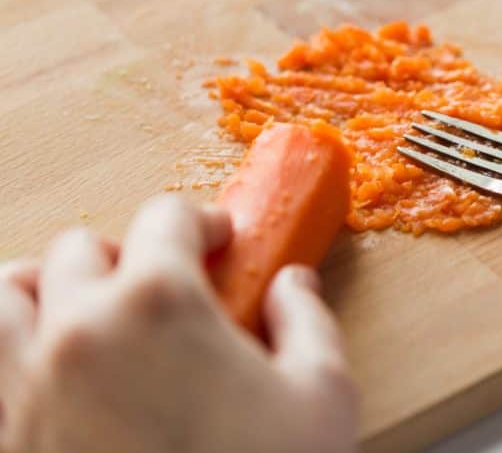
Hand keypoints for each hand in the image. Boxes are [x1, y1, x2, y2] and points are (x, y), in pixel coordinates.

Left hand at [0, 196, 356, 452]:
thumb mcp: (322, 398)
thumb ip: (307, 321)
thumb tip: (291, 285)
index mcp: (157, 302)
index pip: (167, 217)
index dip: (200, 221)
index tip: (216, 239)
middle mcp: (76, 331)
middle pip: (79, 250)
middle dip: (125, 256)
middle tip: (160, 289)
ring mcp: (23, 387)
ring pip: (5, 297)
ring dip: (43, 291)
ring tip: (81, 315)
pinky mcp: (2, 437)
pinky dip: (9, 354)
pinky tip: (48, 375)